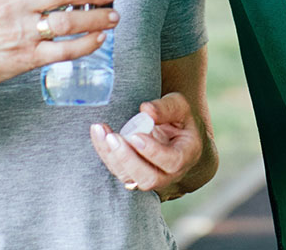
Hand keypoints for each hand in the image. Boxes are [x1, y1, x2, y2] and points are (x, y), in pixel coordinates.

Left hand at [89, 93, 203, 200]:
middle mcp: (170, 173)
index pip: (172, 162)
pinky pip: (118, 170)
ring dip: (112, 157)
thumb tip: (146, 110)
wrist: (174, 131)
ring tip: (101, 132)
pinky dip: (105, 153)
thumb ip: (166, 107)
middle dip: (128, 159)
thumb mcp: (179, 106)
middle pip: (149, 179)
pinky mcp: (134, 174)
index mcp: (187, 154)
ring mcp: (151, 176)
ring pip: (130, 178)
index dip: (153, 152)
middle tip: (113, 138)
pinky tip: (99, 133)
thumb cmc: (179, 118)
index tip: (136, 136)